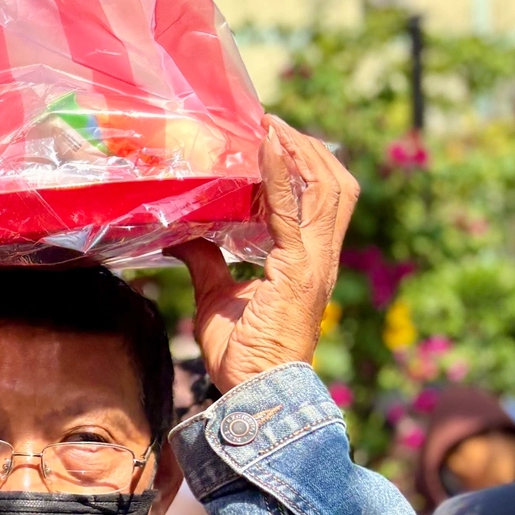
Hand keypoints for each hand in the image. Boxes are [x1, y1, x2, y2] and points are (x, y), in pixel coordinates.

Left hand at [171, 117, 359, 394]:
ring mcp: (314, 263)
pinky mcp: (299, 270)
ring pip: (326, 190)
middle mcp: (320, 257)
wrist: (254, 391)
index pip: (320, 199)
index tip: (275, 135)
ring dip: (299, 152)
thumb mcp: (216, 295)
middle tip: (273, 123)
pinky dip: (281, 175)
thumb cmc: (241, 352)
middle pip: (333, 186)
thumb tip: (181, 234)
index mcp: (307, 260)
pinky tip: (267, 149)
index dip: (304, 164)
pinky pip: (293, 211)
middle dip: (308, 149)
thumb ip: (206, 259)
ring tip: (272, 125)